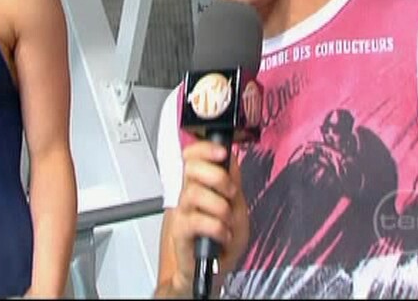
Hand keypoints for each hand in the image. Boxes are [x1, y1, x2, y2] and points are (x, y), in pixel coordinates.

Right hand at [168, 140, 248, 293]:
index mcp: (201, 184)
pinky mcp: (180, 231)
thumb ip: (234, 182)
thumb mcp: (238, 207)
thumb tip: (231, 158)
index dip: (205, 149)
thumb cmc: (223, 240)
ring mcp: (183, 212)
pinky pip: (195, 221)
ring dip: (219, 207)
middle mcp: (189, 194)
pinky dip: (216, 227)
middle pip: (191, 168)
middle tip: (229, 192)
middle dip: (216, 176)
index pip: (193, 155)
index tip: (221, 152)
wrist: (213, 269)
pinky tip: (222, 235)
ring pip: (195, 193)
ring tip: (227, 221)